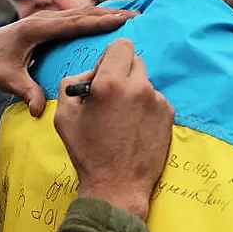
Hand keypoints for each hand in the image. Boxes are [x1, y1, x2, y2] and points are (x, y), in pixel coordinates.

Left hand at [0, 7, 135, 115]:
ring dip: (107, 13)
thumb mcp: (8, 80)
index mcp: (38, 29)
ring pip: (83, 12)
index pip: (75, 24)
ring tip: (132, 15)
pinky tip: (112, 20)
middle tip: (138, 16)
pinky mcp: (50, 22)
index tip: (123, 21)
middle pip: (84, 13)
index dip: (99, 22)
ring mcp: (48, 18)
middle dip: (112, 13)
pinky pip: (78, 17)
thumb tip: (38, 111)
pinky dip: (96, 17)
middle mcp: (45, 18)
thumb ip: (26, 92)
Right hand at [54, 39, 173, 219]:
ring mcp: (157, 101)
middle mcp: (138, 87)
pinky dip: (145, 107)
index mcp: (110, 84)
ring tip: (122, 117)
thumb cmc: (87, 152)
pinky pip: (155, 99)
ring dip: (133, 91)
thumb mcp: (63, 115)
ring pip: (145, 81)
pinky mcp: (169, 115)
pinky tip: (134, 127)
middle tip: (110, 96)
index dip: (110, 57)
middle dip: (122, 72)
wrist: (117, 186)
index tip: (104, 74)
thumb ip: (72, 83)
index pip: (121, 45)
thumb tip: (91, 74)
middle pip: (134, 60)